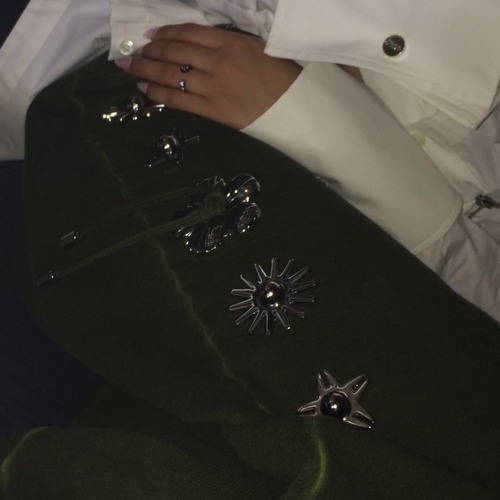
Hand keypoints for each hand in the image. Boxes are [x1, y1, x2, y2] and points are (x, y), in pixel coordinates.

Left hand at [115, 24, 301, 128]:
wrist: (294, 109)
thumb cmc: (280, 78)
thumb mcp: (257, 49)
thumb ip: (229, 44)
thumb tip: (200, 46)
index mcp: (232, 42)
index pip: (189, 32)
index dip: (166, 32)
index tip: (152, 35)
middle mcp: (219, 61)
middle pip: (175, 51)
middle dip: (149, 51)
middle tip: (133, 53)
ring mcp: (214, 86)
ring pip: (172, 74)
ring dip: (146, 70)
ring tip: (129, 68)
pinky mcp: (214, 110)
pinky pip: (179, 100)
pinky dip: (159, 94)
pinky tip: (144, 90)